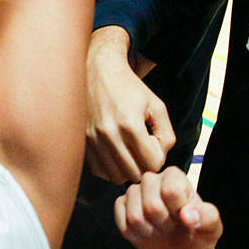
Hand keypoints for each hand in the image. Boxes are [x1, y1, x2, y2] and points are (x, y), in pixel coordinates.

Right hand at [85, 29, 173, 182]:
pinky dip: (110, 167)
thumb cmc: (129, 87)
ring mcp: (92, 141)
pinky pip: (100, 171)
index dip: (158, 154)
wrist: (97, 71)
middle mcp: (108, 135)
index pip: (152, 163)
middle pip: (134, 174)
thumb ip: (166, 134)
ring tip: (129, 149)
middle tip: (142, 146)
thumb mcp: (156, 105)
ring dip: (127, 168)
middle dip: (143, 164)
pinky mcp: (82, 143)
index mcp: (129, 124)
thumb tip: (160, 156)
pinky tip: (115, 151)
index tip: (152, 140)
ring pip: (116, 177)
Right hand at [115, 168, 221, 248]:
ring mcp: (134, 192)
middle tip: (173, 226)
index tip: (186, 217)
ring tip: (160, 229)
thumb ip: (207, 217)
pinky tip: (147, 232)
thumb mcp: (211, 227)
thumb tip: (188, 216)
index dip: (179, 212)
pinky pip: (123, 223)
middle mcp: (151, 178)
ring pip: (136, 216)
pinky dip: (137, 235)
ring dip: (151, 231)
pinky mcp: (121, 206)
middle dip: (165, 224)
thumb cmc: (198, 233)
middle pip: (152, 206)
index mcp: (174, 176)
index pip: (171, 191)